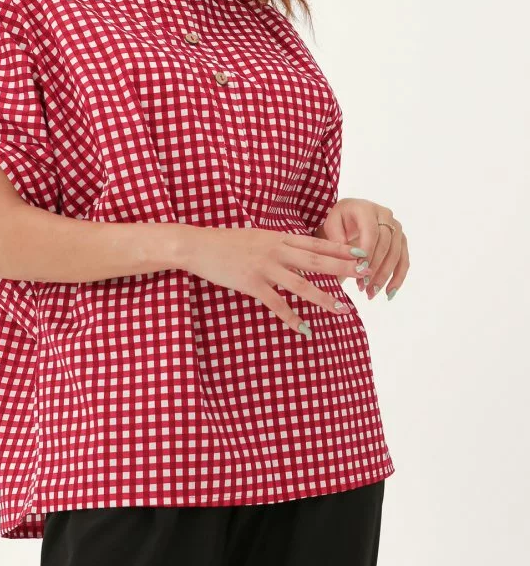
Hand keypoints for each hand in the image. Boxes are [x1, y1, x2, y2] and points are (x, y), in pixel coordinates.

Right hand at [182, 227, 370, 338]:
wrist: (199, 245)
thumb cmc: (227, 242)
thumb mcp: (257, 237)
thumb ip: (278, 244)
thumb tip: (298, 252)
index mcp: (279, 237)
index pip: (316, 242)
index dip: (340, 247)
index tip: (362, 252)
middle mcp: (276, 250)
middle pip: (316, 260)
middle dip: (343, 267)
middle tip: (366, 273)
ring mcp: (264, 267)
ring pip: (301, 284)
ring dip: (324, 297)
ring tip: (343, 309)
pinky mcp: (251, 283)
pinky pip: (277, 303)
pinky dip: (292, 318)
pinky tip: (305, 329)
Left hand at [314, 198, 408, 299]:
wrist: (348, 218)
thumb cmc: (338, 222)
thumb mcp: (332, 226)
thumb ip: (338, 240)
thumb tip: (351, 260)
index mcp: (366, 209)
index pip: (371, 231)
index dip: (368, 251)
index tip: (360, 269)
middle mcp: (385, 215)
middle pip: (386, 244)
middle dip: (375, 267)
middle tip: (363, 285)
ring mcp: (396, 227)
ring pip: (396, 254)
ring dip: (384, 276)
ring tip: (371, 292)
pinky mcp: (401, 240)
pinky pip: (404, 260)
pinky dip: (398, 278)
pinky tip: (389, 293)